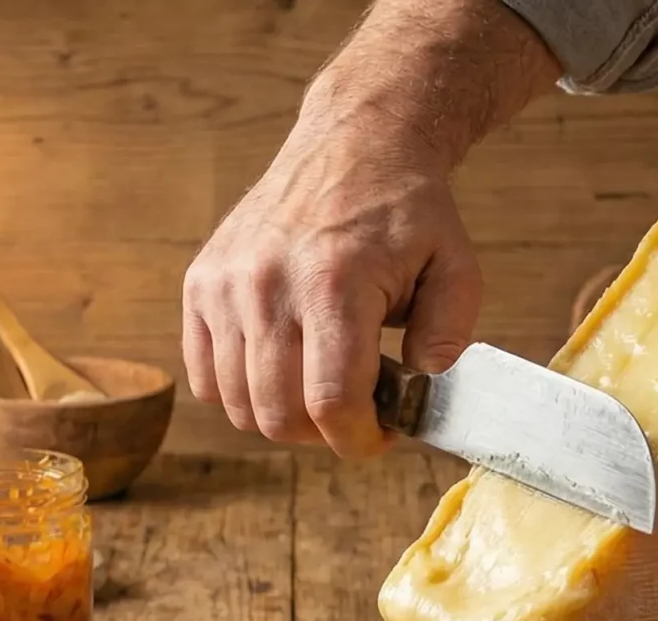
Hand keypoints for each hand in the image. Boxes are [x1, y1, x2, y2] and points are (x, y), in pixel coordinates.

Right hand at [179, 0, 559, 458]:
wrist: (354, 142)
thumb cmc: (405, 209)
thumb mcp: (457, 266)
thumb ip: (449, 334)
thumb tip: (418, 385)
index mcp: (333, 284)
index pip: (331, 403)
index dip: (359, 441)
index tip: (381, 436)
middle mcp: (267, 286)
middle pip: (278, 415)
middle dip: (324, 435)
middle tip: (355, 412)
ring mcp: (226, 285)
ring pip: (237, 405)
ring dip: (282, 415)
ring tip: (319, 384)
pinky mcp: (201, 282)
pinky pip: (203, 376)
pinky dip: (239, 391)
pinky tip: (281, 367)